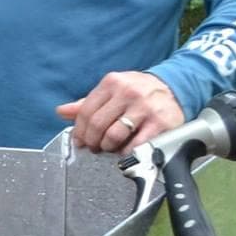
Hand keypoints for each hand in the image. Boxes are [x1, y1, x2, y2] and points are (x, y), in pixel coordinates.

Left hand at [55, 71, 185, 153]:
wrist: (174, 88)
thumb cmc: (138, 92)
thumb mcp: (113, 90)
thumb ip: (87, 103)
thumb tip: (61, 112)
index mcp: (113, 83)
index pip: (85, 111)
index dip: (79, 130)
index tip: (79, 140)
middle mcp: (129, 93)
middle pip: (97, 125)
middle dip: (92, 141)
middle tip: (94, 147)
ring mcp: (146, 108)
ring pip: (114, 136)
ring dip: (108, 147)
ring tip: (110, 147)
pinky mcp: (161, 124)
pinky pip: (136, 145)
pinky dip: (127, 152)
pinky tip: (127, 149)